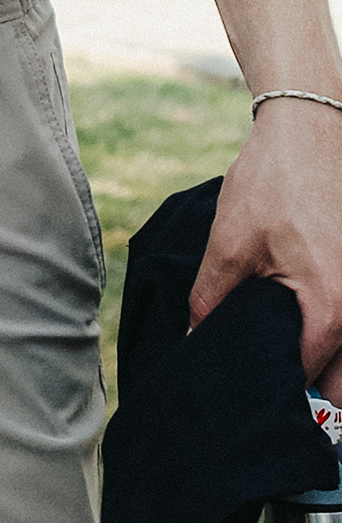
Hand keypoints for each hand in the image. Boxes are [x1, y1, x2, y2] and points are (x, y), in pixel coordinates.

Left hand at [189, 97, 341, 396]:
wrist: (310, 128)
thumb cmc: (274, 182)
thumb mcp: (229, 245)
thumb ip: (210, 303)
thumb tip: (195, 345)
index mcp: (332, 308)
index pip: (309, 380)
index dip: (273, 391)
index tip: (242, 393)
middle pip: (341, 381)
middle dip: (307, 390)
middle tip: (261, 385)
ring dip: (321, 363)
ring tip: (274, 355)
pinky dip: (328, 334)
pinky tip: (291, 326)